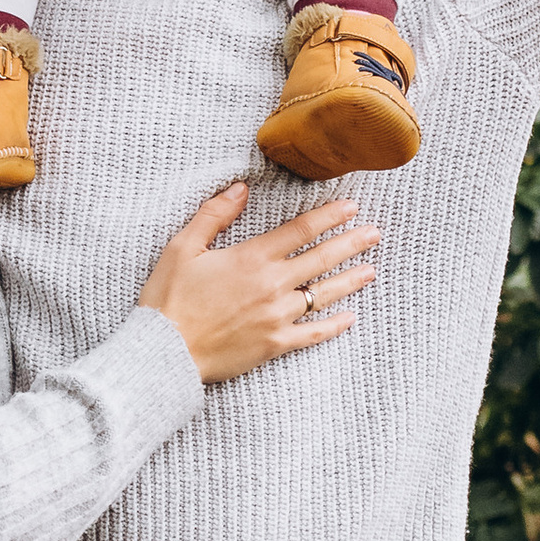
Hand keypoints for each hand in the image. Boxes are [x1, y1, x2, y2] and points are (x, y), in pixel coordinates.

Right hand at [137, 184, 380, 385]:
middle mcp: (272, 285)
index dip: (329, 216)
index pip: (301, 230)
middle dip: (351, 243)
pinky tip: (350, 318)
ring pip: (324, 294)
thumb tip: (241, 189)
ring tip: (371, 270)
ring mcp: (277, 316)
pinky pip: (313, 334)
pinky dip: (334, 326)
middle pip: (322, 258)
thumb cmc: (169, 298)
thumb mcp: (183, 247)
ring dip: (350, 280)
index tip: (351, 207)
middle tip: (374, 233)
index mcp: (252, 257)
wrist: (165, 351)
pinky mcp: (275, 344)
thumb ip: (214, 215)